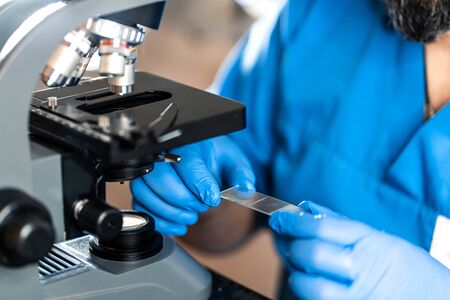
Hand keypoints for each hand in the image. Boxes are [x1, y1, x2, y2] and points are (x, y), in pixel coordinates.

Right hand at [131, 136, 254, 235]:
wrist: (203, 164)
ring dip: (170, 211)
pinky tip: (179, 225)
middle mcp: (163, 153)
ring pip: (145, 192)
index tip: (213, 199)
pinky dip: (159, 222)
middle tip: (200, 207)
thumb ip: (242, 174)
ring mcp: (149, 172)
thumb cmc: (215, 159)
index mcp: (188, 143)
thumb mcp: (234, 161)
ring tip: (191, 217)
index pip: (186, 160)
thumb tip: (245, 189)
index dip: (199, 183)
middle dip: (182, 199)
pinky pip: (141, 207)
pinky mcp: (144, 189)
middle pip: (159, 176)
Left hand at [269, 202, 449, 298]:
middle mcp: (367, 270)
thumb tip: (306, 207)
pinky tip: (313, 285)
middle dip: (294, 247)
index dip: (294, 221)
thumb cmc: (408, 268)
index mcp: (374, 244)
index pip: (323, 227)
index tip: (280, 219)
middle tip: (291, 243)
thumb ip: (341, 223)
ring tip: (302, 269)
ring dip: (297, 276)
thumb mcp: (382, 239)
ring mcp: (360, 297)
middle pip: (313, 254)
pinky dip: (308, 293)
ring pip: (310, 285)